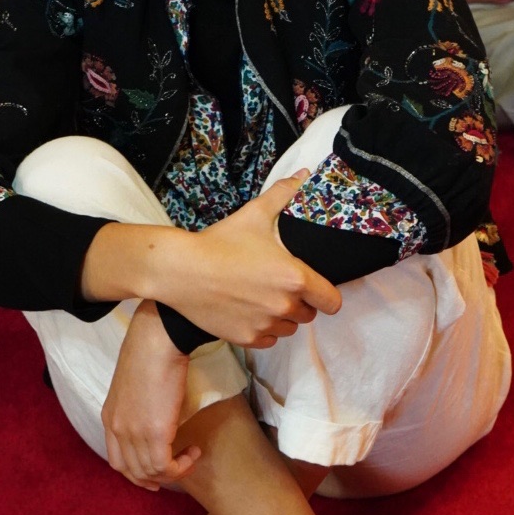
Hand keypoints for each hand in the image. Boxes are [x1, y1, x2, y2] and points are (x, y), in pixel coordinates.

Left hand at [101, 299, 199, 490]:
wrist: (157, 341)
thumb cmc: (151, 351)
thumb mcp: (135, 383)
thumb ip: (139, 405)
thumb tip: (158, 414)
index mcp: (110, 417)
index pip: (117, 460)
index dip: (135, 473)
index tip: (154, 474)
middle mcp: (118, 430)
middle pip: (132, 472)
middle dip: (153, 479)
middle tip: (175, 474)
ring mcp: (134, 433)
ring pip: (150, 472)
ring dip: (174, 471)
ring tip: (190, 456)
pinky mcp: (154, 433)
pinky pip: (166, 467)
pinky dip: (181, 468)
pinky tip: (194, 452)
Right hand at [175, 172, 341, 347]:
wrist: (181, 271)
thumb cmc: (219, 242)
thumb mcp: (254, 215)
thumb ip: (283, 194)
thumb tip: (305, 174)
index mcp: (295, 278)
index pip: (332, 301)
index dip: (327, 295)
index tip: (316, 288)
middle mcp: (284, 306)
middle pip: (309, 314)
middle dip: (300, 302)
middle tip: (279, 285)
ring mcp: (265, 325)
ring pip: (288, 328)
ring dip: (282, 317)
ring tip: (262, 297)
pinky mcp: (247, 339)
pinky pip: (268, 340)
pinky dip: (263, 329)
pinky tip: (248, 311)